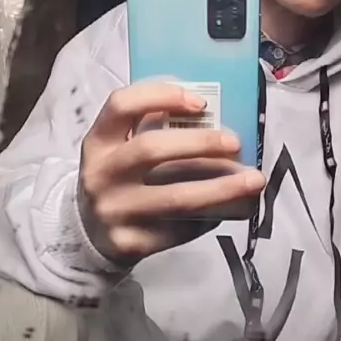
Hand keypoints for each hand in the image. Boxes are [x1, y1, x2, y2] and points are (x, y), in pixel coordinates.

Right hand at [78, 80, 264, 262]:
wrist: (88, 234)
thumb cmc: (118, 178)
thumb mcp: (119, 148)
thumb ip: (150, 129)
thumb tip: (215, 117)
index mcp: (99, 141)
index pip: (122, 105)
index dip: (161, 96)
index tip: (200, 102)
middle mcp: (100, 174)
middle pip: (152, 149)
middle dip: (200, 143)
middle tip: (235, 143)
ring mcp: (113, 211)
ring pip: (175, 197)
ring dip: (220, 188)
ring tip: (253, 180)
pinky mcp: (130, 243)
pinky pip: (179, 229)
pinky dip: (209, 217)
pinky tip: (229, 208)